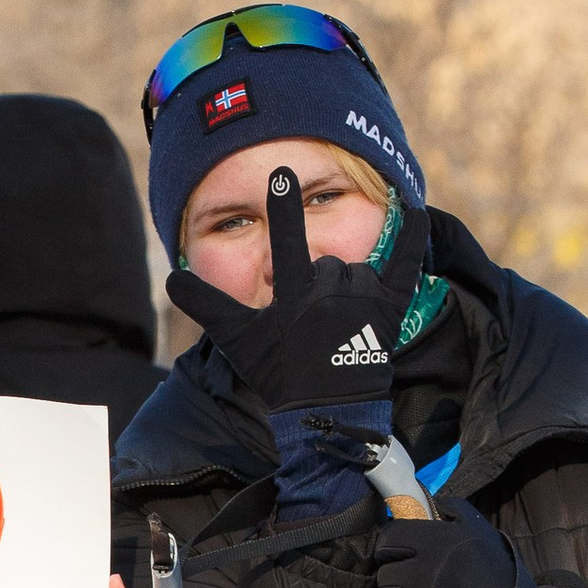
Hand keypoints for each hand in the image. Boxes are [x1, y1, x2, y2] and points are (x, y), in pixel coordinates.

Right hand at [171, 169, 427, 428]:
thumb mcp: (239, 340)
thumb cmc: (279, 374)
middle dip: (316, 284)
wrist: (326, 413)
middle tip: (310, 324)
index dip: (280, 206)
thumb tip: (170, 278)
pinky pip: (404, 265)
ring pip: (354, 268)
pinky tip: (417, 211)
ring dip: (346, 286)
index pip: (284, 239)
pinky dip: (412, 238)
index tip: (281, 174)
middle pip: (323, 261)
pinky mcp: (389, 310)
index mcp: (294, 293)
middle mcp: (331, 289)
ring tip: (337, 323)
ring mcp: (363, 299)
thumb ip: (207, 306)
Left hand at [368, 494, 542, 587]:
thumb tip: (422, 500)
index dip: (391, 547)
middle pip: (385, 574)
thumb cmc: (492, 568)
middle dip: (398, 578)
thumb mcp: (476, 527)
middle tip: (419, 583)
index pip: (388, 539)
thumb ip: (450, 509)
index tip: (400, 554)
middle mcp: (421, 571)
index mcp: (433, 542)